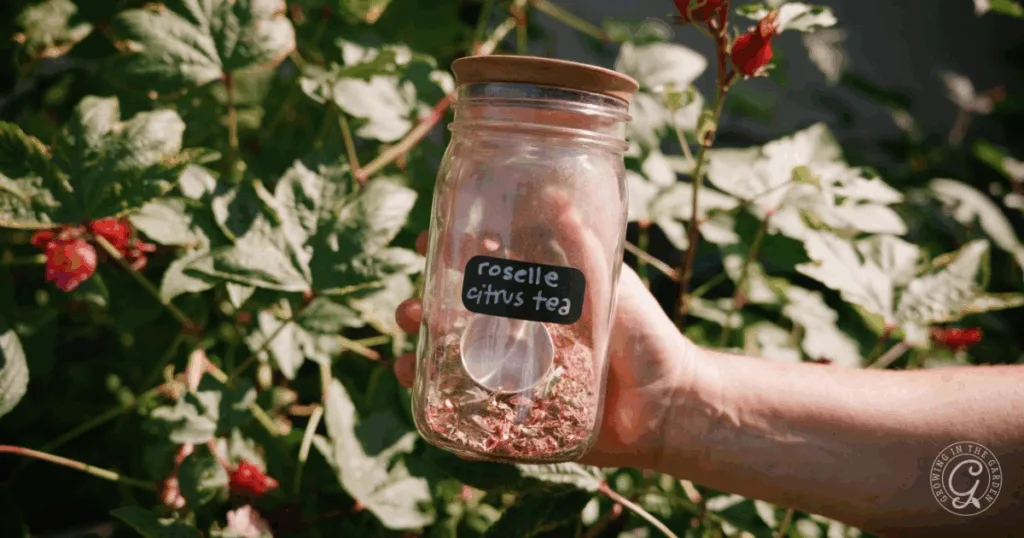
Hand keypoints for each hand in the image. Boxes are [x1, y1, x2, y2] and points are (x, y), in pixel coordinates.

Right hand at [393, 231, 699, 468]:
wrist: (667, 403)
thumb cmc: (642, 336)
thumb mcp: (611, 283)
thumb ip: (583, 246)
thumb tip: (556, 194)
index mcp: (532, 300)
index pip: (479, 274)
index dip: (447, 257)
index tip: (424, 243)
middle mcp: (515, 337)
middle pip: (453, 320)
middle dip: (421, 310)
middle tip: (410, 307)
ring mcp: (511, 380)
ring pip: (451, 367)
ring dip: (420, 359)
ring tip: (406, 357)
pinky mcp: (517, 423)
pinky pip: (470, 418)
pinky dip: (440, 411)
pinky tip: (421, 402)